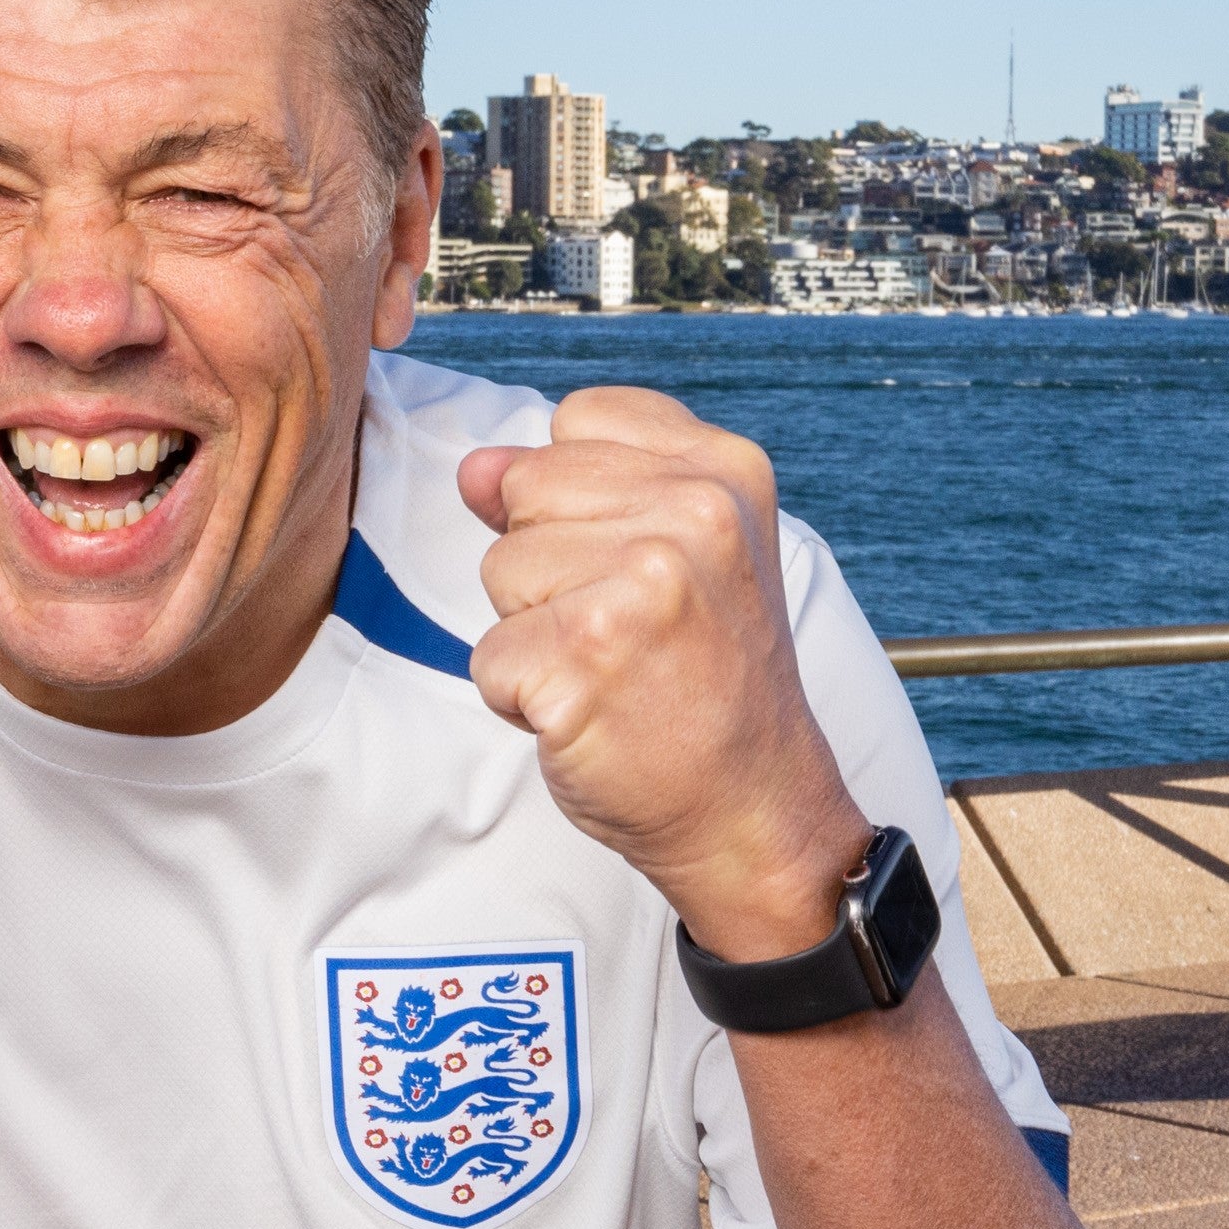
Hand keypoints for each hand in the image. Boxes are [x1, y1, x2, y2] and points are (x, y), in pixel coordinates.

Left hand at [458, 386, 872, 960]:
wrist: (752, 806)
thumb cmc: (707, 683)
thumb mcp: (673, 554)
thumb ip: (575, 489)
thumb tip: (476, 468)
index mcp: (722, 470)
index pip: (576, 422)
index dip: (577, 500)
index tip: (640, 564)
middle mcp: (693, 514)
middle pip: (525, 492)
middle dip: (548, 567)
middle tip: (627, 630)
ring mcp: (641, 584)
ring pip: (498, 570)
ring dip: (533, 634)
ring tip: (612, 670)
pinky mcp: (586, 658)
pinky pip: (488, 655)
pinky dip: (521, 698)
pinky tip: (592, 712)